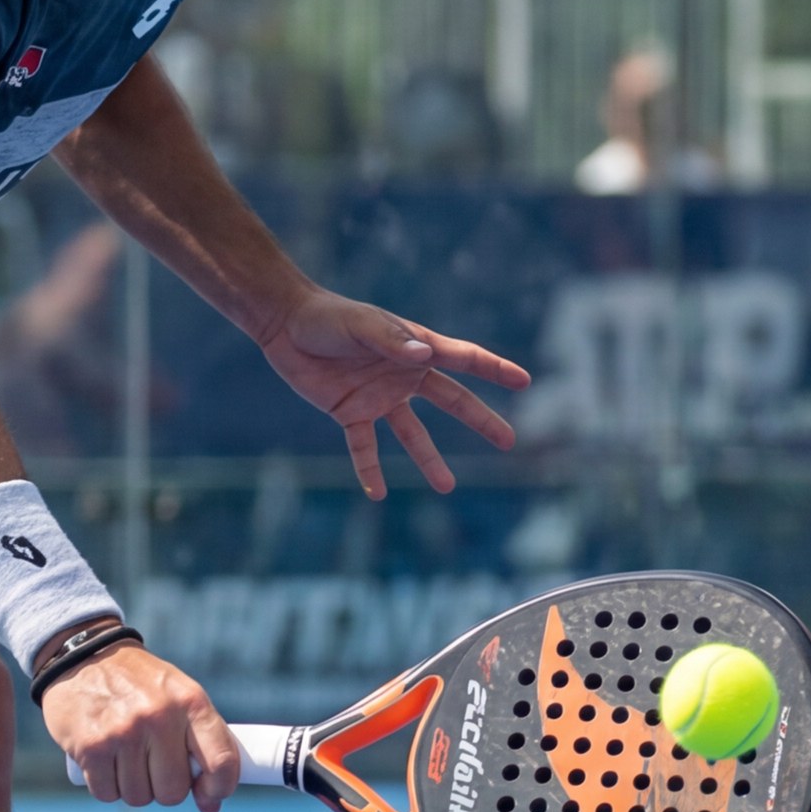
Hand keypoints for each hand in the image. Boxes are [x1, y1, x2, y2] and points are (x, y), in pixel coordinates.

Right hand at [44, 643, 239, 811]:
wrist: (81, 656)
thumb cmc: (138, 684)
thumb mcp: (177, 697)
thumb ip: (200, 744)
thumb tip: (211, 805)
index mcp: (190, 701)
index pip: (221, 761)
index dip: (220, 788)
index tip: (209, 794)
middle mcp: (159, 716)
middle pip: (174, 791)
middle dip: (163, 788)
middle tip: (151, 764)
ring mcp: (124, 732)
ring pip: (139, 797)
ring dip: (132, 787)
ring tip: (123, 755)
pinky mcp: (92, 747)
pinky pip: (107, 794)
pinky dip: (105, 786)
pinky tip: (102, 759)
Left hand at [261, 288, 528, 498]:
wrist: (286, 325)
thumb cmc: (329, 317)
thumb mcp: (362, 326)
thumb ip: (392, 342)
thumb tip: (424, 357)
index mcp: (415, 347)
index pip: (464, 359)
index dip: (494, 369)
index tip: (523, 381)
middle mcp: (404, 375)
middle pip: (452, 401)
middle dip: (481, 420)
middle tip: (509, 441)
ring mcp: (379, 397)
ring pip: (414, 434)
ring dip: (429, 460)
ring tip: (448, 487)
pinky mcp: (351, 412)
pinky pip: (365, 448)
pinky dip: (370, 470)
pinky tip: (379, 494)